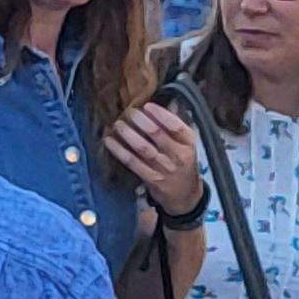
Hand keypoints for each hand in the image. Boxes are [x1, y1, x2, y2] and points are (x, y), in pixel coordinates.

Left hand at [102, 100, 204, 218]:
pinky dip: (119, 151)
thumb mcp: (186, 144)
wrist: (185, 195)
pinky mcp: (150, 179)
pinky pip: (132, 162)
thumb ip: (175, 126)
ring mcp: (164, 168)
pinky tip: (109, 141)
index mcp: (188, 143)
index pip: (176, 125)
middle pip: (157, 135)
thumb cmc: (183, 163)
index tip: (147, 106)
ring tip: (118, 124)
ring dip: (128, 134)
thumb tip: (165, 103)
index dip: (160, 114)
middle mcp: (178, 155)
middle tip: (129, 112)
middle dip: (140, 121)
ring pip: (143, 148)